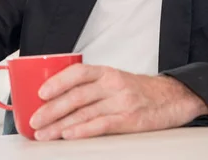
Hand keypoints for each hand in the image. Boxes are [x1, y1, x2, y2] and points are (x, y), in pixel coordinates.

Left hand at [29, 64, 207, 140]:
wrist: (172, 98)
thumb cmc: (140, 91)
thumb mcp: (115, 80)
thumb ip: (92, 86)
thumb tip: (59, 99)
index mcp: (107, 72)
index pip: (78, 72)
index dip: (58, 82)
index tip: (40, 93)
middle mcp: (113, 85)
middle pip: (77, 96)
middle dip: (51, 110)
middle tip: (35, 121)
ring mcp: (121, 102)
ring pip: (84, 113)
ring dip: (60, 125)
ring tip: (44, 134)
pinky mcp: (129, 119)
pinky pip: (101, 125)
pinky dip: (82, 130)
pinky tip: (69, 135)